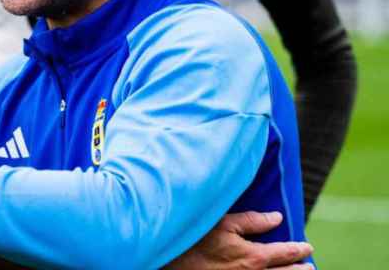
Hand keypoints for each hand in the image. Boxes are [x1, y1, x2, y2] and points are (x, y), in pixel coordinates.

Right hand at [166, 211, 313, 269]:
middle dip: (300, 269)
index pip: (284, 253)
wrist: (172, 263)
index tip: (307, 247)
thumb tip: (276, 218)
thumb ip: (251, 221)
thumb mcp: (222, 223)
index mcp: (252, 257)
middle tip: (310, 266)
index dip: (298, 250)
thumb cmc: (194, 240)